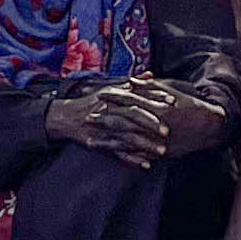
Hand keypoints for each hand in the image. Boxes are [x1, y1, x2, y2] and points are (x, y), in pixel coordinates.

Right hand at [49, 86, 171, 164]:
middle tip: (169, 131)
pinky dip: (132, 159)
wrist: (66, 118)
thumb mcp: (111, 89)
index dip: (157, 98)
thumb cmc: (92, 102)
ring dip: (146, 145)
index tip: (174, 101)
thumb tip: (150, 75)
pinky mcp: (101, 143)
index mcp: (116, 97)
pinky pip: (119, 152)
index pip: (139, 95)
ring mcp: (106, 128)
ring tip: (162, 151)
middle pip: (134, 116)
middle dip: (152, 124)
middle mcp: (111, 111)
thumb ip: (132, 84)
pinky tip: (146, 165)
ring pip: (128, 137)